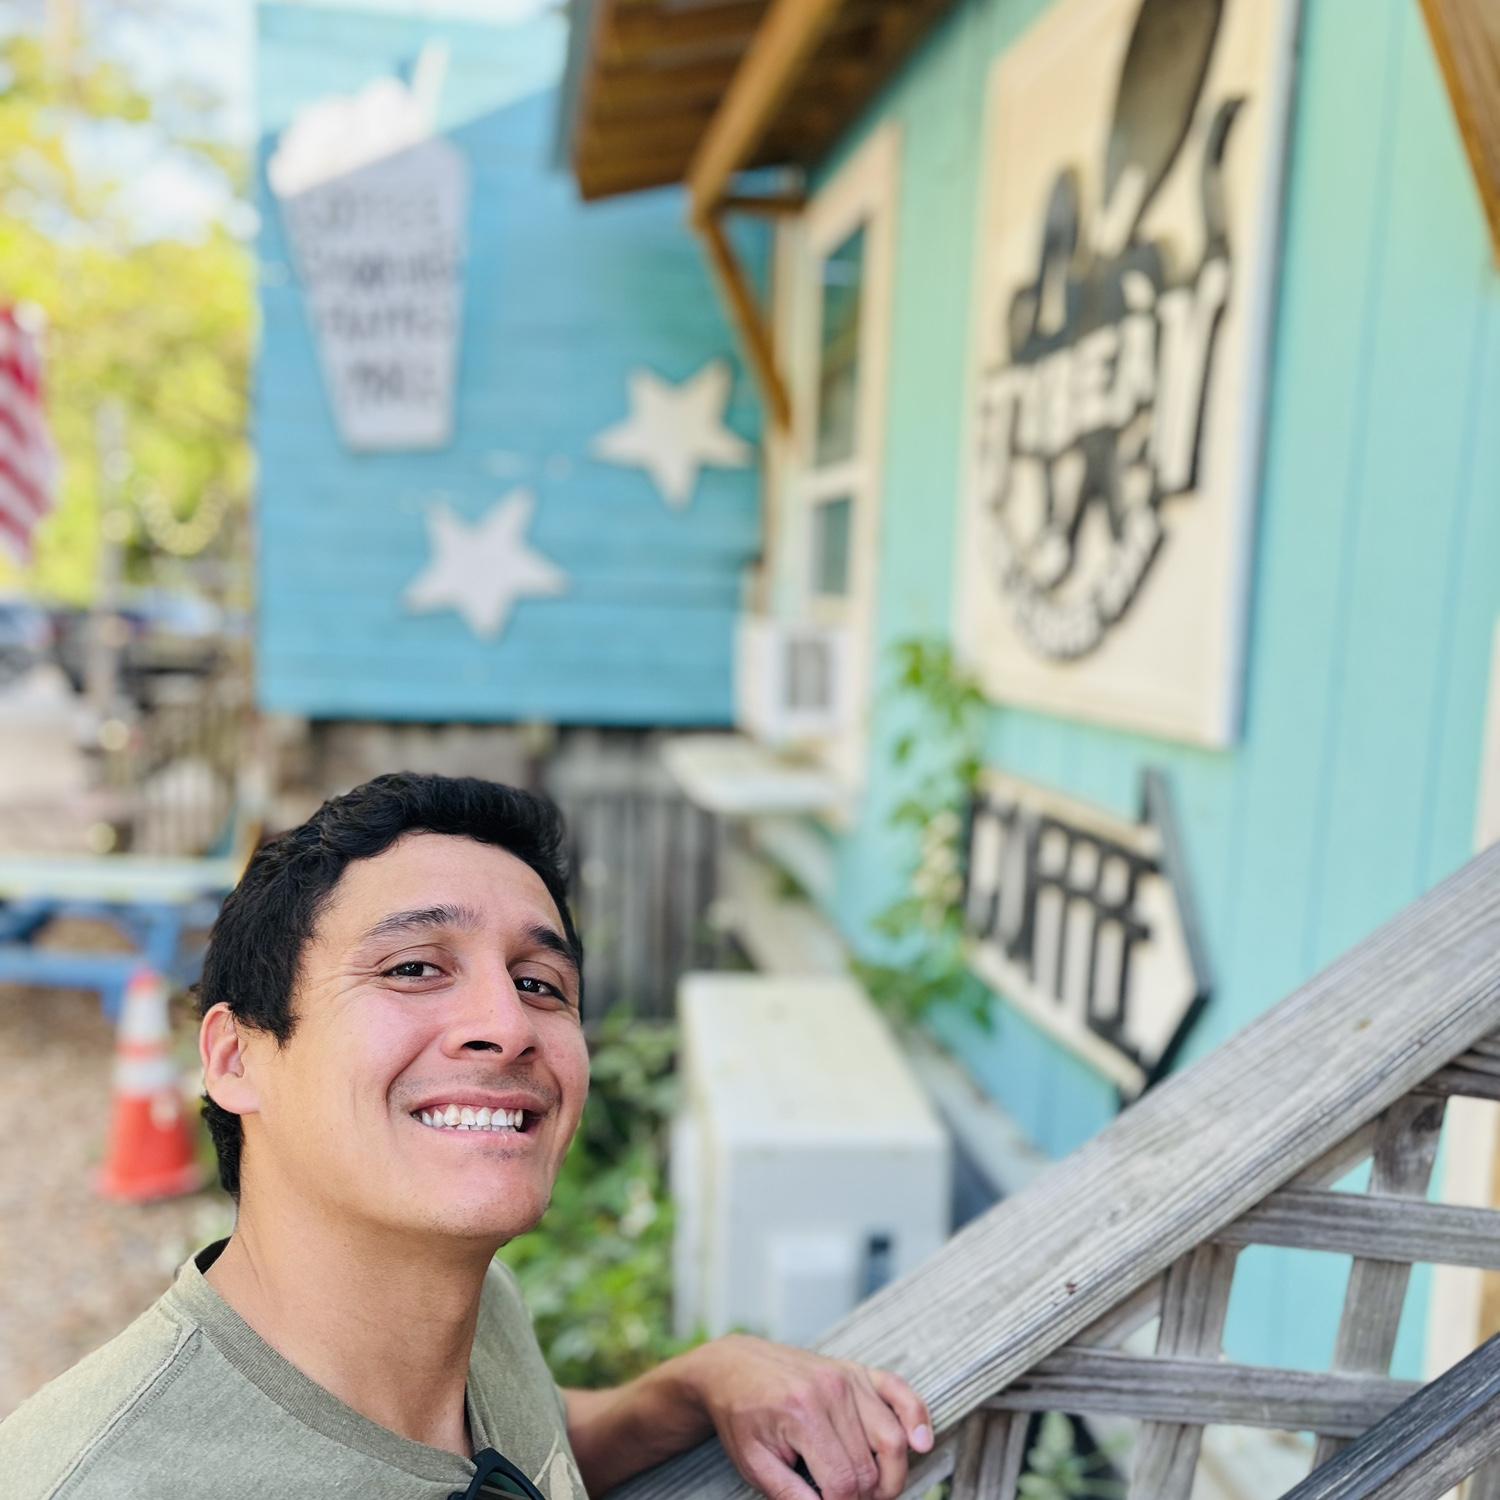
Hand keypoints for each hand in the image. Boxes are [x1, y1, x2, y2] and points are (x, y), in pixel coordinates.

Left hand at [684, 1334, 933, 1499]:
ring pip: (892, 1439)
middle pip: (870, 1466)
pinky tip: (921, 1444)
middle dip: (864, 1496)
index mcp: (802, 1414)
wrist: (734, 1366)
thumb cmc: (742, 1416)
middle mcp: (832, 1392)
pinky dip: (918, 1418)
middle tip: (844, 1498)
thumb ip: (789, 1495)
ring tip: (873, 1491)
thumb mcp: (753, 1462)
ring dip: (891, 1476)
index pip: (842, 1482)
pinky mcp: (858, 1371)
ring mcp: (848, 1378)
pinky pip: (901, 1392)